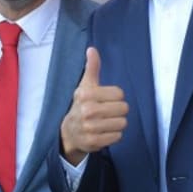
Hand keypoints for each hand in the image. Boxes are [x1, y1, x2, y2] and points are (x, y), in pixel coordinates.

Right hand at [60, 47, 127, 164]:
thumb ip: (92, 68)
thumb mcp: (85, 86)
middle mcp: (86, 110)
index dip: (116, 97)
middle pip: (123, 108)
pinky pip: (117, 136)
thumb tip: (92, 50)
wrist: (68, 132)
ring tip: (106, 122)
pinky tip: (104, 132)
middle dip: (118, 111)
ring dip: (117, 123)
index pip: (119, 93)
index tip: (106, 99)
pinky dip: (114, 135)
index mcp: (85, 94)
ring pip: (122, 123)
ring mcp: (89, 127)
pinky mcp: (93, 142)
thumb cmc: (81, 105)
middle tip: (108, 112)